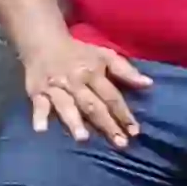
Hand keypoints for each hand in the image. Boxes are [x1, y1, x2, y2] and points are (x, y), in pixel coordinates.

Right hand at [20, 33, 152, 149]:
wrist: (44, 42)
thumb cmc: (79, 54)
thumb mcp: (104, 56)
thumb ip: (126, 70)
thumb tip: (149, 84)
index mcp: (93, 72)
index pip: (111, 96)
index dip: (124, 113)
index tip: (135, 132)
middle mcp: (76, 81)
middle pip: (92, 105)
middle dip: (106, 124)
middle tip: (119, 143)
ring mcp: (56, 87)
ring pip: (66, 106)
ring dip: (74, 121)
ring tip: (82, 138)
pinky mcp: (37, 92)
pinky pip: (39, 105)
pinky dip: (39, 117)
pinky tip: (41, 130)